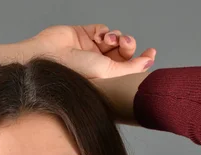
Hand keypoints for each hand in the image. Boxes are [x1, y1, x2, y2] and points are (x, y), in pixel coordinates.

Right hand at [22, 24, 155, 79]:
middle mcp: (99, 64)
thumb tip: (149, 63)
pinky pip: (102, 29)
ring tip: (110, 40)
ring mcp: (91, 48)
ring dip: (117, 36)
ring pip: (115, 38)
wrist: (49, 56)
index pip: (129, 68)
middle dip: (128, 45)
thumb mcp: (108, 72)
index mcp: (105, 78)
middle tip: (124, 44)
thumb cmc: (74, 71)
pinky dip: (105, 31)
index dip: (142, 60)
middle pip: (124, 51)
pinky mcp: (84, 34)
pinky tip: (99, 37)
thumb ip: (130, 68)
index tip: (151, 52)